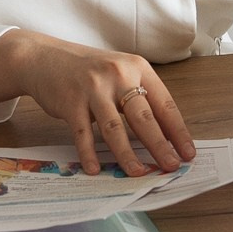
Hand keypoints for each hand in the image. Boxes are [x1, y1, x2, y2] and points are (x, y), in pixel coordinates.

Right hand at [0, 31, 197, 176]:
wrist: (45, 58)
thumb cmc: (88, 71)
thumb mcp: (119, 74)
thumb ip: (139, 97)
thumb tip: (164, 136)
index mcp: (137, 68)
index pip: (164, 104)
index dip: (178, 131)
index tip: (188, 152)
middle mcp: (118, 75)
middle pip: (144, 117)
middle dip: (160, 146)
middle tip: (171, 167)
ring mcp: (93, 88)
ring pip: (115, 128)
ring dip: (127, 155)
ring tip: (139, 173)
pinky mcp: (70, 102)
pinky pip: (83, 133)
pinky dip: (89, 154)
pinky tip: (95, 169)